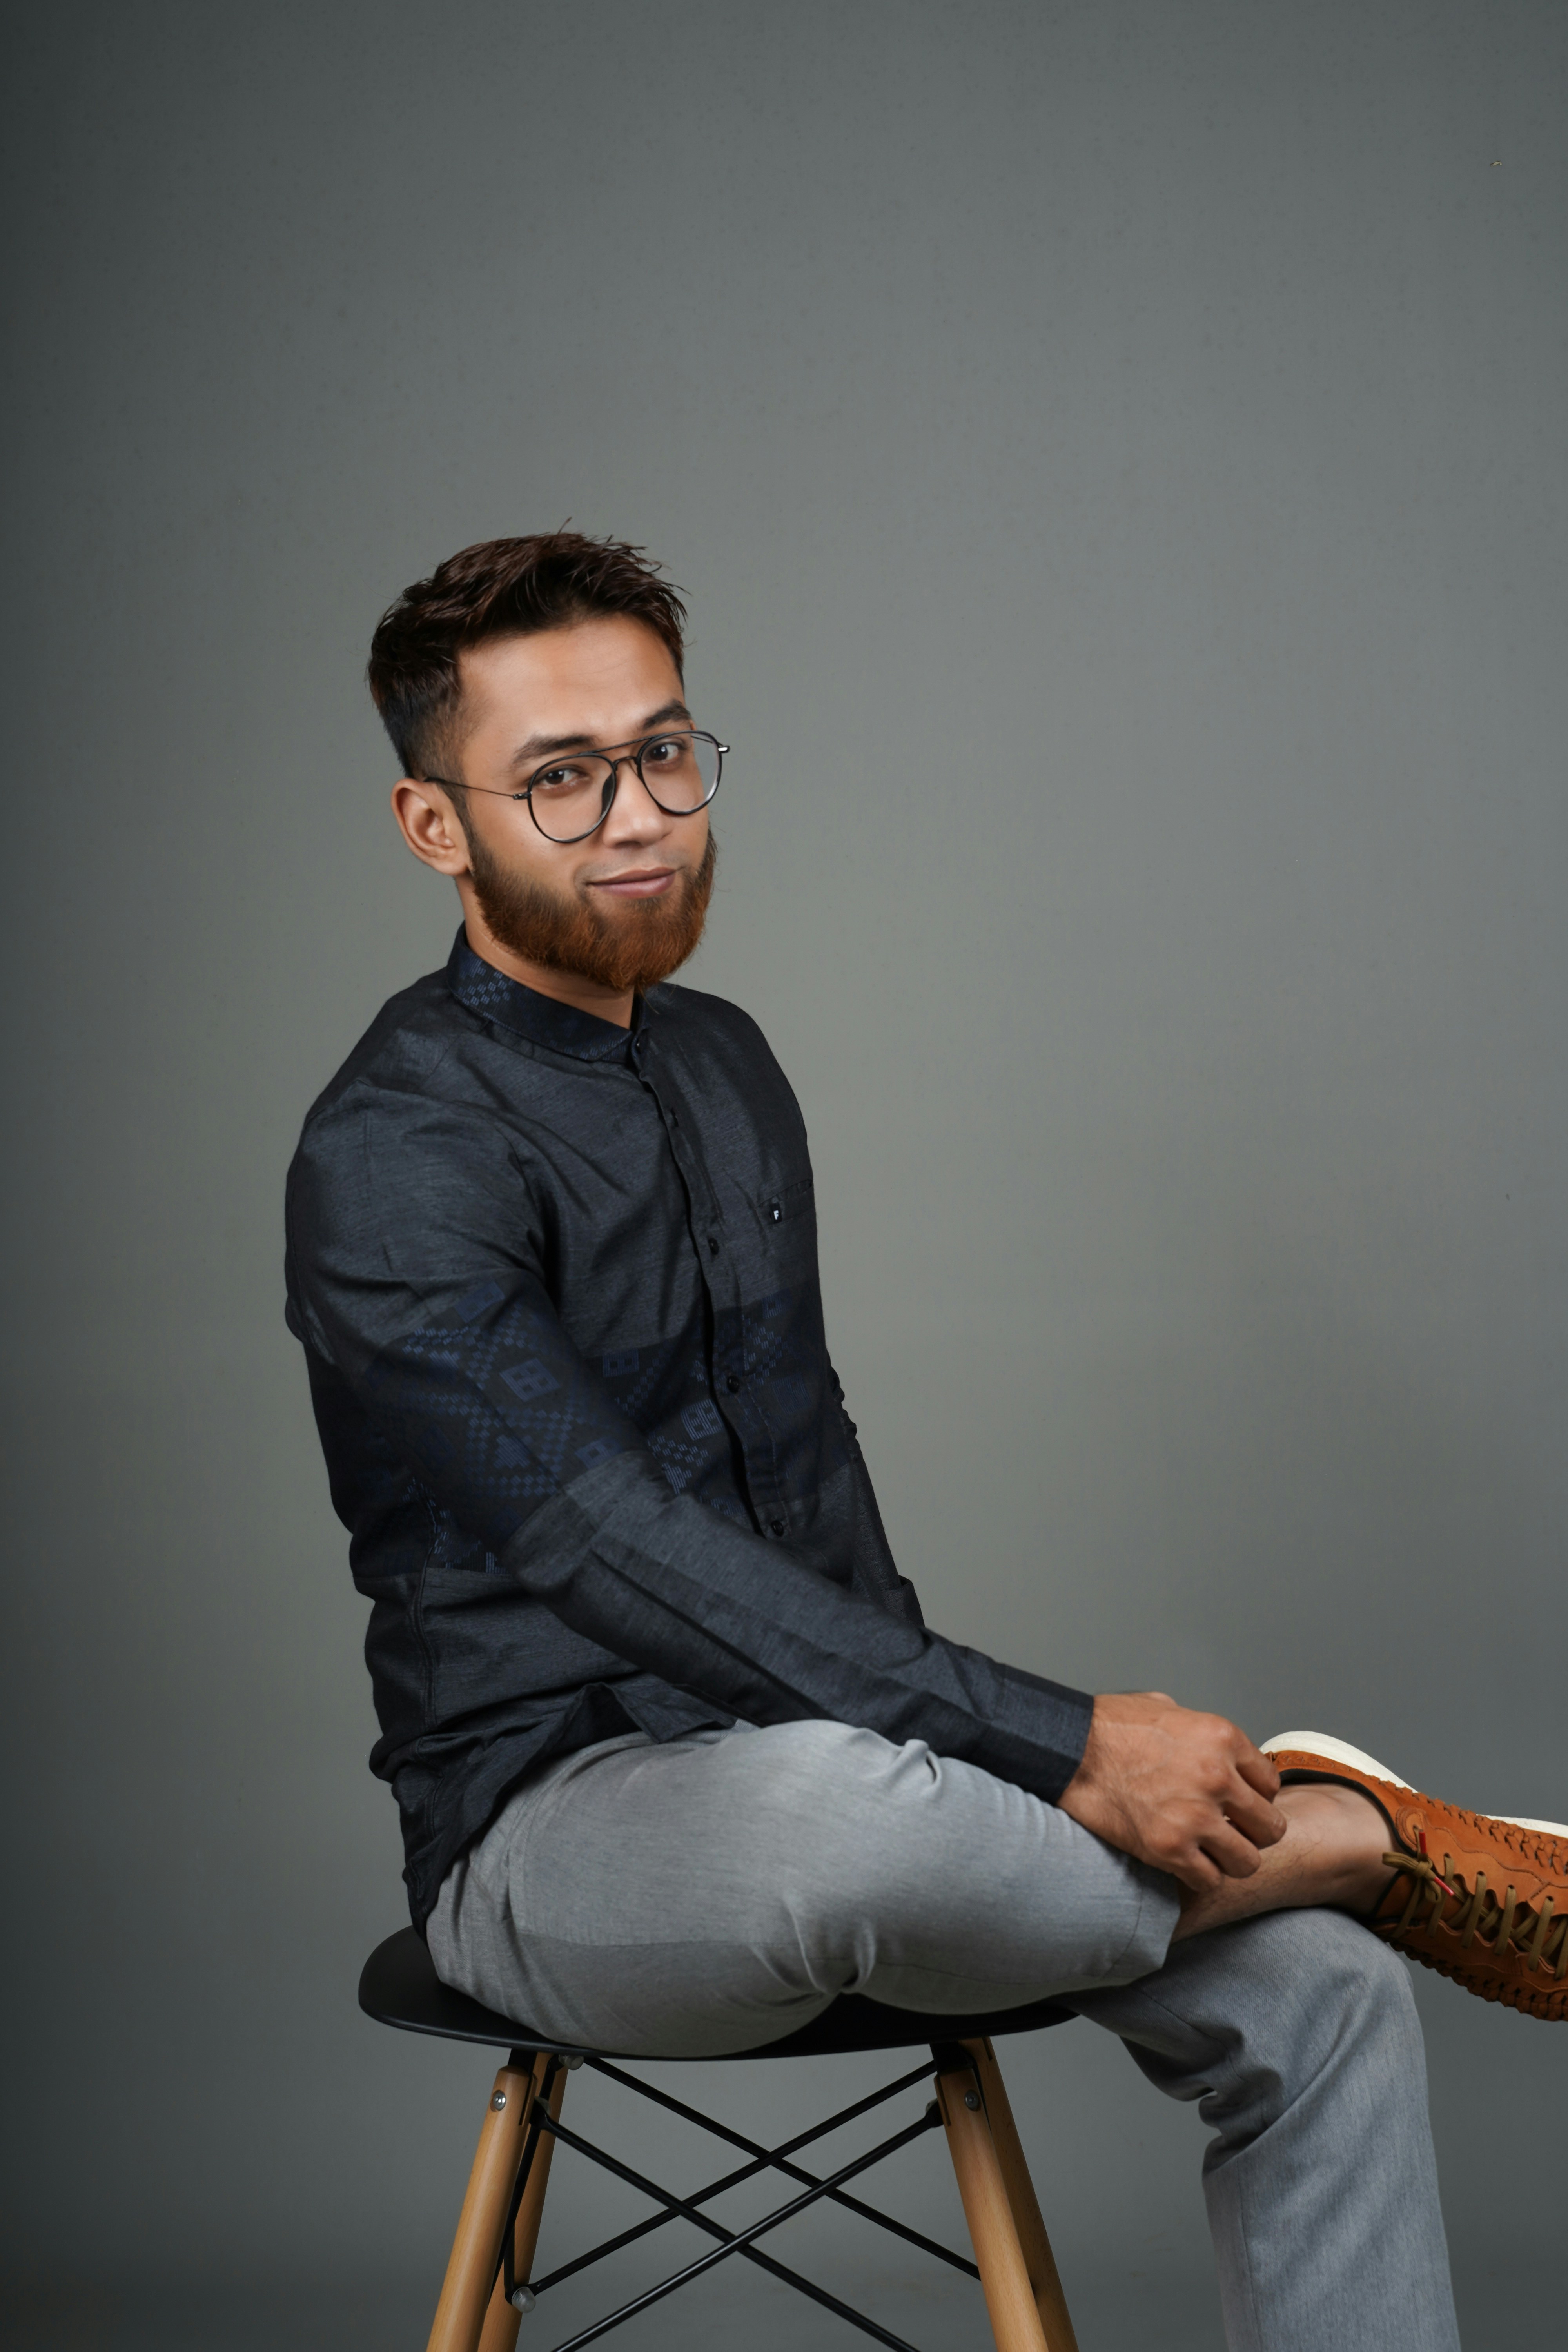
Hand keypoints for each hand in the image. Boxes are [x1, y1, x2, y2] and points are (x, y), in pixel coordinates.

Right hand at [1057, 1692, 1285, 1891]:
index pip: (1270, 1784)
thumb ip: (1199, 1731)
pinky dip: (1200, 1876)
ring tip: (1211, 1854)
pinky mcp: (1168, 1848)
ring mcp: (1195, 1816)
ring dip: (1230, 1860)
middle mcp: (1218, 1778)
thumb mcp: (1167, 1709)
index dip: (1256, 1798)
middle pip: (1269, 1828)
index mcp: (1222, 1738)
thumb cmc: (1110, 1726)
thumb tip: (1209, 1748)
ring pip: (1247, 1862)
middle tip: (1231, 1833)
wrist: (1068, 1750)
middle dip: (1252, 1834)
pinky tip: (1184, 1863)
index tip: (1239, 1805)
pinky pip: (1210, 1880)